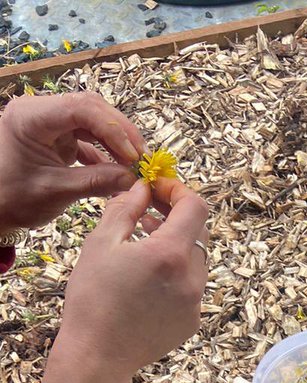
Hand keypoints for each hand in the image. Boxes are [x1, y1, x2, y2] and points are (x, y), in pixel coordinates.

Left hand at [0, 92, 144, 235]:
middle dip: (120, 133)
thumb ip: (96, 182)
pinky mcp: (57, 137)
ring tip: (134, 164)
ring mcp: (49, 123)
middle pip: (90, 109)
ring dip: (116, 142)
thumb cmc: (13, 199)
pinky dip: (105, 152)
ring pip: (92, 121)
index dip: (113, 129)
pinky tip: (120, 169)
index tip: (133, 155)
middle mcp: (40, 111)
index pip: (81, 108)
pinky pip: (87, 137)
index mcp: (31, 117)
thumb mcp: (57, 191)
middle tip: (142, 159)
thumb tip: (133, 179)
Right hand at [28, 178, 208, 382]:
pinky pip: (191, 286)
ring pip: (195, 259)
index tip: (158, 188)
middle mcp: (192, 279)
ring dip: (175, 244)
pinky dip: (175, 273)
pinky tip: (148, 278)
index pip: (195, 207)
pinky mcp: (192, 321)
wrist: (98, 355)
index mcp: (170, 254)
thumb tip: (143, 188)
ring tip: (143, 241)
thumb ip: (126, 208)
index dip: (178, 191)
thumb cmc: (92, 298)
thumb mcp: (101, 243)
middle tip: (148, 210)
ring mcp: (196, 303)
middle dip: (176, 215)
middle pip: (199, 232)